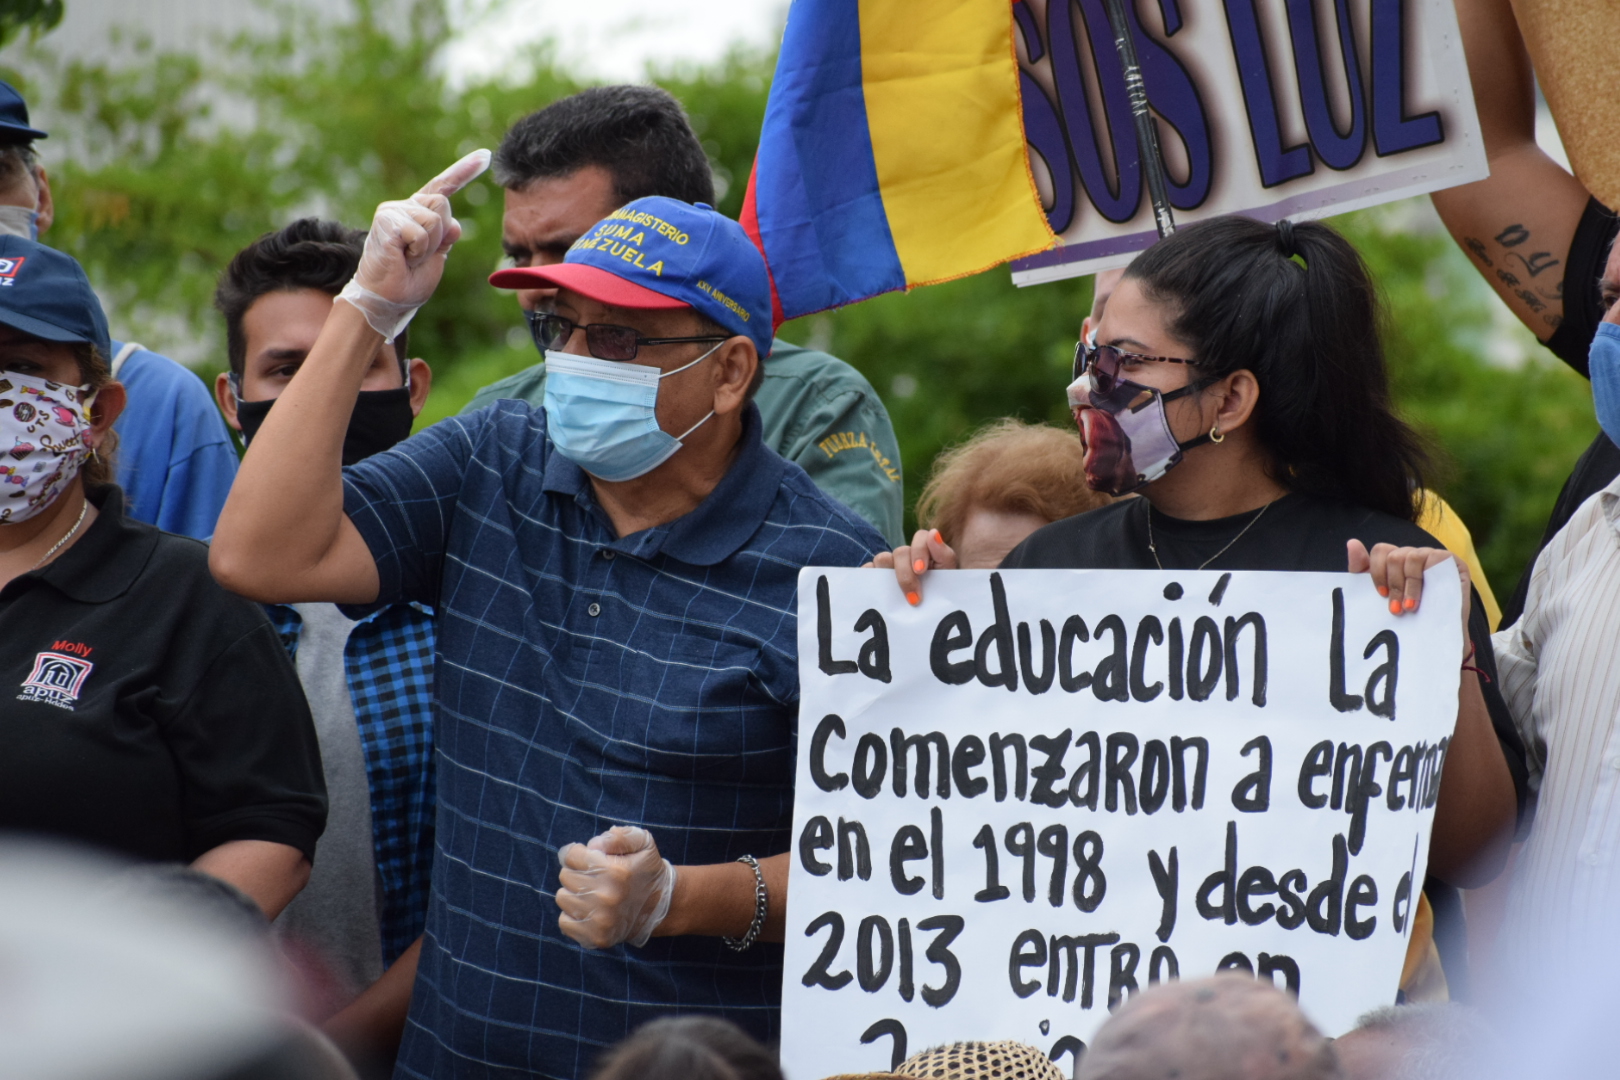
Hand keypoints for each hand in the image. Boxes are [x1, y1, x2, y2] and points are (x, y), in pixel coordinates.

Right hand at [341, 149, 490, 337]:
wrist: (387, 299)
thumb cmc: (408, 281)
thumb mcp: (437, 258)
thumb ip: (446, 238)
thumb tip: (455, 225)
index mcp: (418, 213)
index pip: (444, 186)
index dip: (464, 171)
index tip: (485, 155)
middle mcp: (405, 206)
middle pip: (443, 203)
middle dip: (440, 235)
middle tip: (419, 255)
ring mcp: (393, 211)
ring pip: (435, 218)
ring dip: (428, 246)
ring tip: (409, 257)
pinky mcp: (386, 220)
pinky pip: (421, 232)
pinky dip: (418, 250)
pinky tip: (402, 257)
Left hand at [555, 825, 675, 948]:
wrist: (659, 908)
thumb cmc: (645, 871)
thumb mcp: (643, 843)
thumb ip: (619, 836)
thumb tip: (594, 845)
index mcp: (616, 871)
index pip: (570, 855)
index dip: (579, 853)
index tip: (590, 858)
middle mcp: (606, 897)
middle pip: (565, 875)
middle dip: (577, 872)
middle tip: (595, 877)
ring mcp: (600, 920)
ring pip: (562, 897)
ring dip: (574, 893)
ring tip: (593, 893)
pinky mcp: (595, 938)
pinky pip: (564, 922)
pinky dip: (573, 916)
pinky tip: (590, 911)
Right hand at [866, 528, 957, 605]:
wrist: (931, 619)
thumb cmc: (941, 595)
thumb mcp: (948, 577)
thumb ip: (944, 555)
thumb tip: (934, 533)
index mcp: (926, 552)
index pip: (921, 537)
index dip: (919, 550)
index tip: (921, 571)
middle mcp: (906, 556)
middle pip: (900, 551)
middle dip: (906, 574)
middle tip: (914, 598)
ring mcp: (889, 566)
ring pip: (882, 558)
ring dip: (888, 575)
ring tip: (896, 596)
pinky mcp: (875, 577)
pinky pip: (867, 570)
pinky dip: (869, 576)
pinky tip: (877, 591)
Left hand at [1347, 539, 1471, 642]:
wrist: (1434, 639)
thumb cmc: (1404, 618)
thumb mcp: (1378, 595)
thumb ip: (1362, 570)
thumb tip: (1352, 543)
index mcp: (1396, 561)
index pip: (1381, 550)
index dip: (1377, 572)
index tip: (1381, 594)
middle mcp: (1414, 555)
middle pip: (1395, 555)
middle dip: (1393, 584)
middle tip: (1396, 608)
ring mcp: (1434, 556)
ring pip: (1411, 556)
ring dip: (1409, 586)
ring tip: (1410, 607)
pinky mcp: (1452, 561)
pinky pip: (1434, 558)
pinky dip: (1425, 579)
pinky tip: (1425, 597)